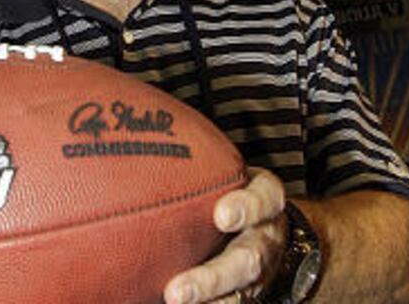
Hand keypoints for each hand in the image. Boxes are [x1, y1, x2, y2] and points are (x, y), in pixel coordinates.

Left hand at [164, 167, 287, 303]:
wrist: (278, 228)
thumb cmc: (235, 187)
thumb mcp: (231, 167)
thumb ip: (200, 154)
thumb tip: (131, 122)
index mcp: (266, 199)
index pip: (265, 199)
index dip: (246, 208)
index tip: (222, 215)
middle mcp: (266, 239)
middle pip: (247, 263)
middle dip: (212, 278)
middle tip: (176, 291)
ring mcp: (258, 273)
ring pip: (239, 295)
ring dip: (207, 302)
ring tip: (171, 303)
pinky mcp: (246, 292)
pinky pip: (228, 303)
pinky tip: (161, 303)